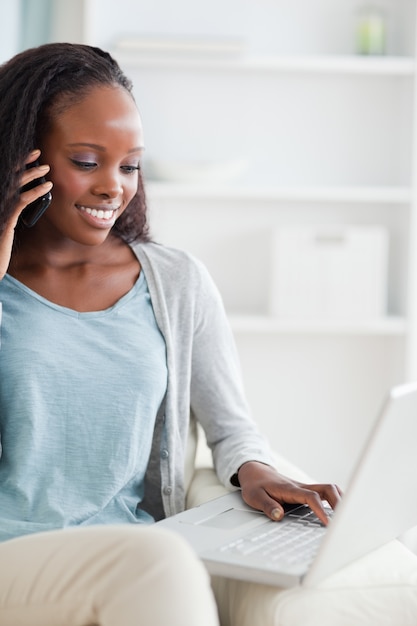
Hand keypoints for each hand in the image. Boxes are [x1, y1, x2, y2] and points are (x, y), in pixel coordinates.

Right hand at [0, 150, 51, 279]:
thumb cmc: (1, 242)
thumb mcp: (9, 220)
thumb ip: (16, 206)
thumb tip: (30, 194)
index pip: (7, 175)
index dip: (18, 163)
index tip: (31, 154)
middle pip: (10, 175)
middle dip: (24, 162)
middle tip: (39, 153)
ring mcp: (1, 208)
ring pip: (16, 184)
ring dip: (32, 174)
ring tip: (47, 169)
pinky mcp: (7, 218)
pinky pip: (22, 200)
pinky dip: (36, 191)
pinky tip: (47, 188)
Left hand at [237, 461, 341, 525]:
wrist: (255, 472)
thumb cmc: (255, 485)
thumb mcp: (254, 496)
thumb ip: (267, 506)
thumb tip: (279, 515)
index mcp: (290, 489)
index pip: (311, 497)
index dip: (321, 510)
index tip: (328, 524)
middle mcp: (301, 487)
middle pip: (327, 489)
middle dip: (339, 502)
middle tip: (345, 520)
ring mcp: (305, 488)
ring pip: (329, 489)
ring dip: (340, 500)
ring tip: (347, 517)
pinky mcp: (306, 491)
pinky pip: (325, 493)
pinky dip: (335, 500)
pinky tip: (339, 512)